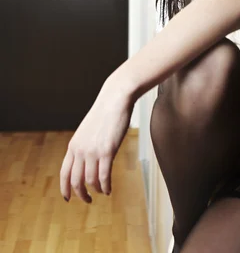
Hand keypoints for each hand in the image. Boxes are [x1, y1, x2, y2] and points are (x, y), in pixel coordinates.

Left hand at [60, 76, 134, 202]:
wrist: (115, 99)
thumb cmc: (104, 113)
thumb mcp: (87, 131)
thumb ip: (84, 146)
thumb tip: (87, 162)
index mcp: (73, 145)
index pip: (64, 173)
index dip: (64, 188)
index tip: (68, 198)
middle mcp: (80, 150)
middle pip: (76, 181)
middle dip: (81, 194)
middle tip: (88, 200)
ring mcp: (93, 151)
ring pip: (90, 180)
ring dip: (96, 190)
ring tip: (102, 191)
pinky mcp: (107, 151)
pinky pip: (104, 176)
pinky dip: (106, 186)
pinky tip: (109, 189)